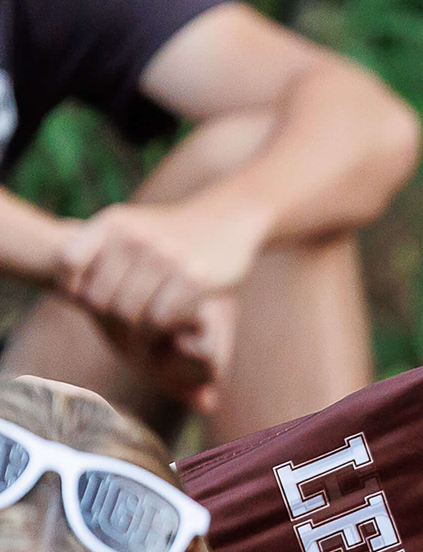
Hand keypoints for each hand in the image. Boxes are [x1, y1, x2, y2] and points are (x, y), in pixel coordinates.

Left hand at [54, 201, 257, 413]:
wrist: (227, 220)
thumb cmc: (172, 234)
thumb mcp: (131, 227)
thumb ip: (95, 250)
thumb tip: (67, 291)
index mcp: (114, 222)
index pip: (67, 266)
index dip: (76, 289)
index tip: (96, 298)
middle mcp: (136, 236)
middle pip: (98, 298)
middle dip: (109, 319)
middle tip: (126, 327)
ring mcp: (165, 257)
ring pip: (128, 313)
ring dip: (136, 330)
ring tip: (147, 331)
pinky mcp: (194, 278)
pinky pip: (159, 320)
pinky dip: (162, 330)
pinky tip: (172, 324)